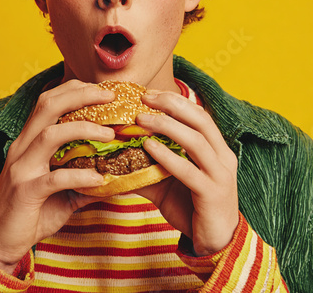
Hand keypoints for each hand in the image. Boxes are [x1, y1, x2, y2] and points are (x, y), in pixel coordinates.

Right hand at [0, 80, 114, 272]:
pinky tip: (99, 179)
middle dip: (80, 95)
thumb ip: (83, 177)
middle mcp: (22, 146)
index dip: (74, 90)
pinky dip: (79, 176)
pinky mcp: (25, 191)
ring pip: (51, 135)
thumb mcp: (60, 189)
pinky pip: (54, 178)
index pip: (48, 101)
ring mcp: (21, 168)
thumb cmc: (30, 210)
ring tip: (110, 135)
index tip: (102, 91)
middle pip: (48, 106)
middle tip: (109, 97)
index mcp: (29, 140)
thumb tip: (115, 174)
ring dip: (84, 129)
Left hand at [135, 90, 238, 255]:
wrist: (216, 243)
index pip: (198, 115)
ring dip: (167, 126)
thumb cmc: (191, 206)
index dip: (174, 101)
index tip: (149, 93)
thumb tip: (114, 155)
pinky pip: (188, 171)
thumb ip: (147, 165)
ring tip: (141, 119)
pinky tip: (148, 146)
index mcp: (216, 149)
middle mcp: (222, 157)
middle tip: (145, 98)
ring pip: (196, 141)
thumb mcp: (166, 182)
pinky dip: (167, 156)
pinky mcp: (212, 194)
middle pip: (200, 120)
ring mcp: (220, 175)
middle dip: (172, 105)